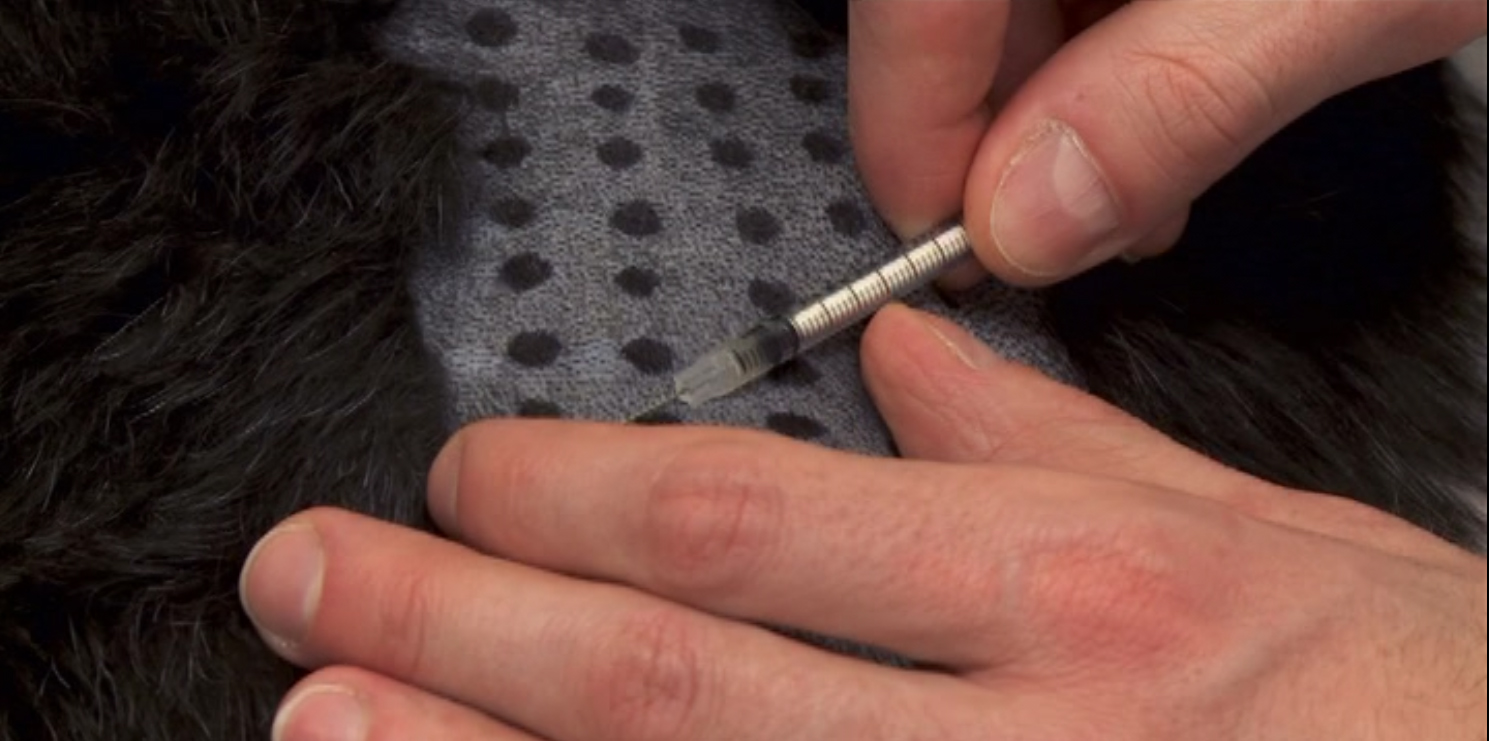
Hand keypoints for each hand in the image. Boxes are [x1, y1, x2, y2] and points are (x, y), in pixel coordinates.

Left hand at [240, 304, 1486, 739]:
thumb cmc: (1431, 717)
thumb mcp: (1281, 539)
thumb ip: (1068, 449)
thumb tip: (912, 367)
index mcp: (1090, 591)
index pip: (755, 516)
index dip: (570, 491)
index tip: (463, 473)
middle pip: (666, 674)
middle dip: (455, 620)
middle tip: (305, 575)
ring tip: (323, 722)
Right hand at [849, 0, 1486, 284]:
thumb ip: (1183, 96)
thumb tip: (1032, 214)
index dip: (910, 126)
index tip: (951, 238)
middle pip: (945, 4)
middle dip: (996, 130)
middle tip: (1063, 226)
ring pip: (990, 3)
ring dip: (1043, 101)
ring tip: (1141, 167)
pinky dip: (1083, 48)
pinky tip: (1151, 90)